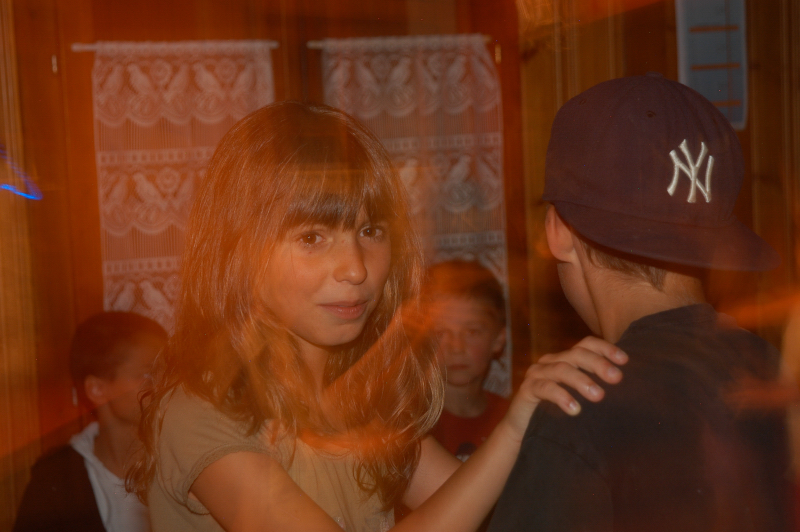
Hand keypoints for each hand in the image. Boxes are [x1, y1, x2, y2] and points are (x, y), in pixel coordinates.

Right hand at [503, 336, 626, 439]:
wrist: (524, 430)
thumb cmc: (557, 413)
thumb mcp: (578, 397)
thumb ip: (595, 388)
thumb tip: (627, 389)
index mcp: (565, 359)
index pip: (586, 345)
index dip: (605, 348)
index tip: (625, 360)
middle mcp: (551, 361)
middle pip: (576, 354)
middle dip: (598, 364)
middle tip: (616, 378)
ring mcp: (537, 374)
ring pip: (562, 369)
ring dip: (582, 380)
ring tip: (599, 396)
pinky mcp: (526, 389)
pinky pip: (545, 388)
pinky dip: (561, 396)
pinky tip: (575, 409)